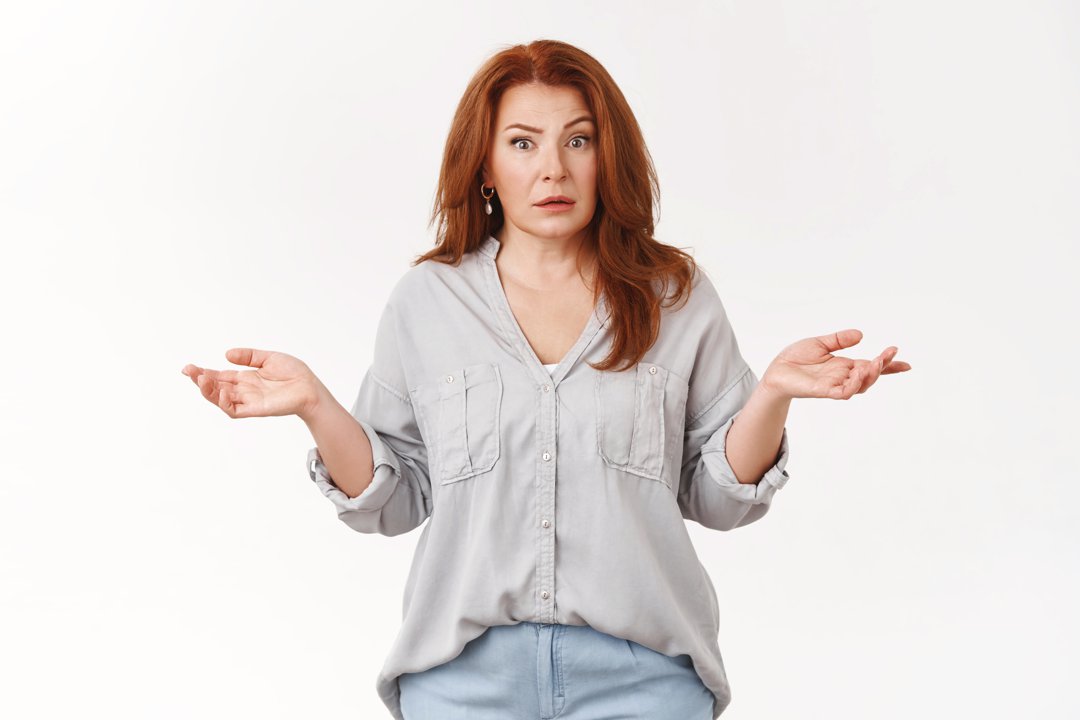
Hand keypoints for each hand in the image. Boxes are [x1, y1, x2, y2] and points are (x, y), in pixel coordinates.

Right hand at [181, 348, 324, 419]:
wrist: (311, 388)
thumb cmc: (294, 373)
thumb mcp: (269, 358)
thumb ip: (248, 356)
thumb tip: (226, 354)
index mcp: (245, 378)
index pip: (219, 376)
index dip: (204, 373)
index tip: (189, 367)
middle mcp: (244, 390)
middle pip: (215, 388)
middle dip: (200, 380)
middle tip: (188, 371)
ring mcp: (249, 401)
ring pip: (221, 400)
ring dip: (208, 391)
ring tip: (200, 380)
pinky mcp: (256, 409)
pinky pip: (235, 410)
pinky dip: (225, 404)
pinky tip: (220, 392)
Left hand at [760, 329, 910, 400]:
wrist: (776, 370)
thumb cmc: (796, 358)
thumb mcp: (821, 343)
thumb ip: (839, 339)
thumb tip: (861, 334)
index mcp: (845, 366)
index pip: (871, 367)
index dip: (889, 366)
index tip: (906, 364)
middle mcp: (843, 377)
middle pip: (870, 376)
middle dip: (883, 366)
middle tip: (890, 354)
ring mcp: (835, 385)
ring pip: (860, 385)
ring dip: (870, 375)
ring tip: (875, 362)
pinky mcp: (823, 391)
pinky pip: (843, 392)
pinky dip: (853, 385)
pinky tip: (857, 374)